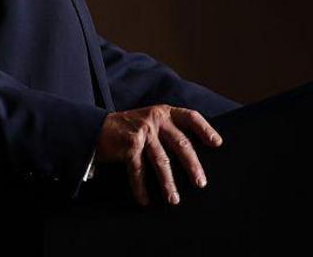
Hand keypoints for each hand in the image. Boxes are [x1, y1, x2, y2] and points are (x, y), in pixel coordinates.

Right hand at [95, 105, 222, 205]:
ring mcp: (143, 132)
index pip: (190, 117)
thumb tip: (192, 155)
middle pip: (181, 143)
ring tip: (173, 199)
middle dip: (192, 165)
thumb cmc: (128, 129)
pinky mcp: (130, 145)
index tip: (217, 144)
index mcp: (164, 112)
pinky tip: (145, 200)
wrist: (95, 128)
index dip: (205, 129)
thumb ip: (168, 130)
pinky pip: (139, 171)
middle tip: (200, 183)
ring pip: (161, 161)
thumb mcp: (150, 121)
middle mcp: (155, 119)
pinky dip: (141, 188)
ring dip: (168, 183)